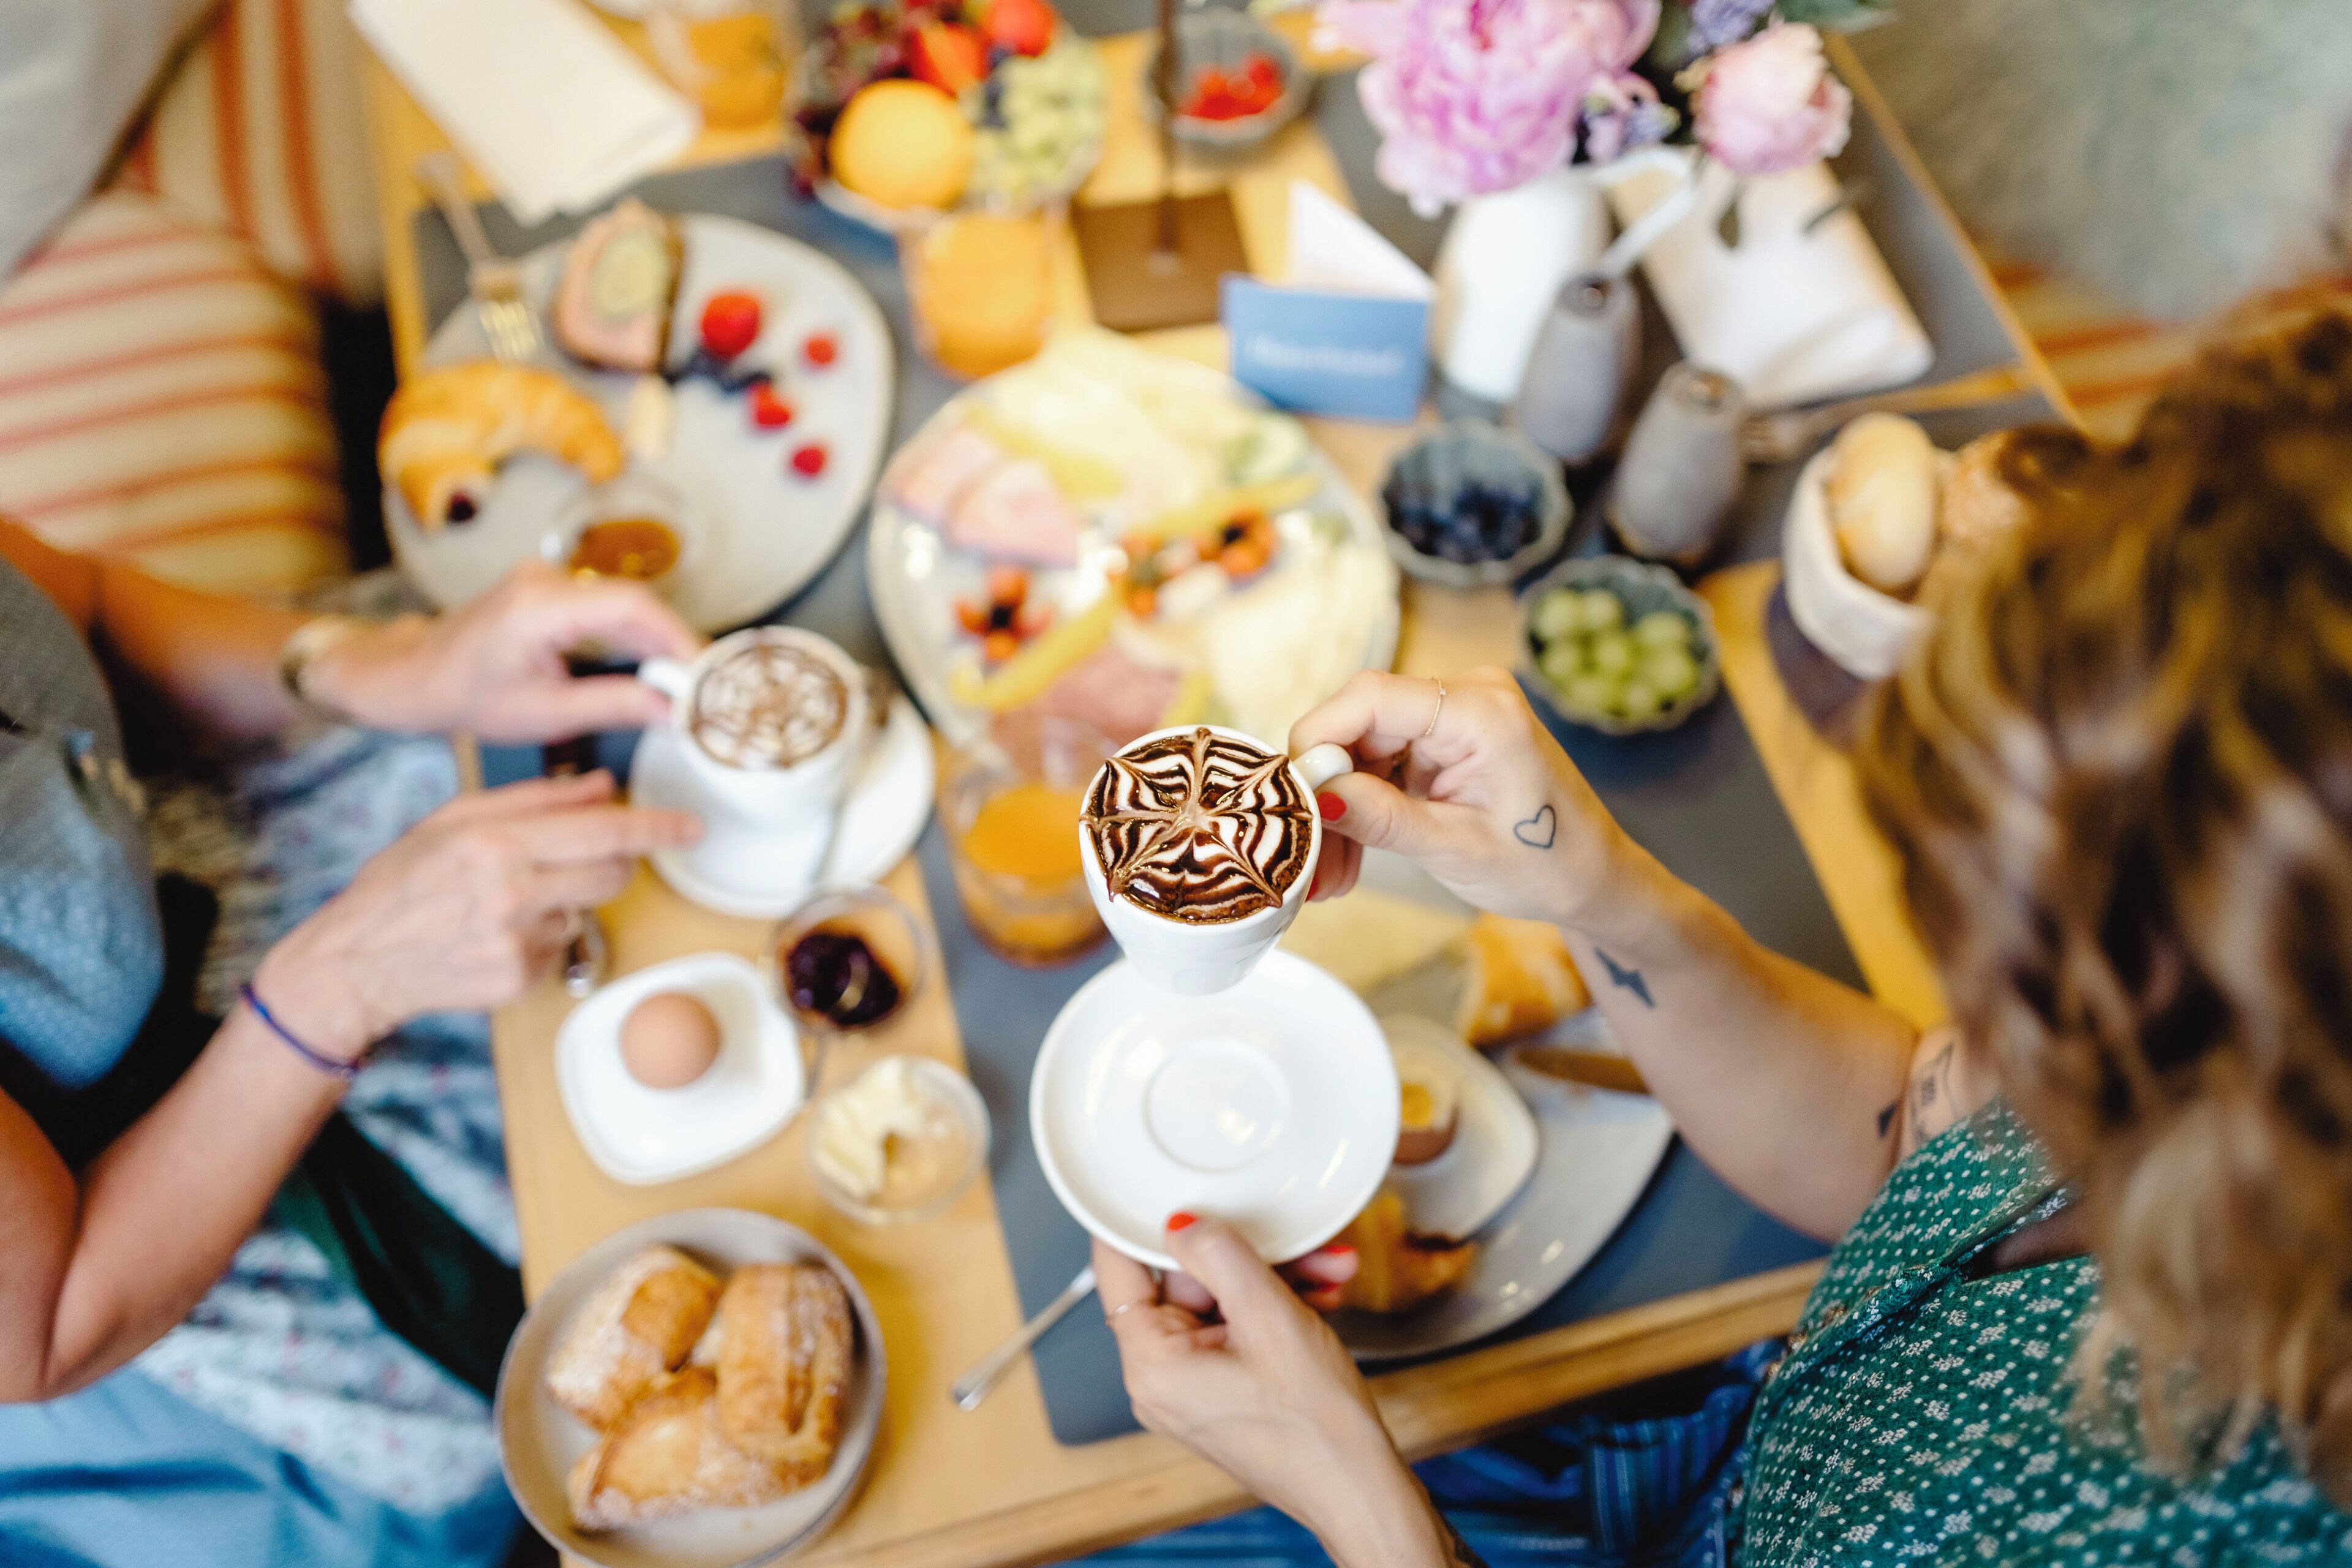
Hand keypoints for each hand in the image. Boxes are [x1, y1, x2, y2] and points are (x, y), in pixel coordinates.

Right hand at [252, 772, 701, 1060]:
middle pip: (613, 874)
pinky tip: (495, 934)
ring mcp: (520, 942)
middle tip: (574, 859)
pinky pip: (560, 947)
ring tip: (505, 902)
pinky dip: (542, 937)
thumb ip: (534, 800)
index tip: (692, 827)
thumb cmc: (402, 883)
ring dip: (565, 901)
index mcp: (497, 844)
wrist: (357, 961)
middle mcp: (513, 893)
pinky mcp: (522, 979)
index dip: (656, 830)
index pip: (603, 832)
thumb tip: (600, 786)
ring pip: (585, 910)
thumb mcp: (455, 820)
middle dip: (610, 862)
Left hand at [306, 561, 700, 741]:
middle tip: (709, 685)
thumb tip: (674, 712)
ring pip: (625, 604)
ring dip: (659, 641)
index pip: (631, 607)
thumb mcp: (545, 715)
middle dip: (676, 644)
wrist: (414, 675)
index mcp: (539, 606)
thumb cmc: (466, 697)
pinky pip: (607, 607)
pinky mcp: (550, 589)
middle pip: (634, 603)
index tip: (706, 674)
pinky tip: (657, 666)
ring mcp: (547, 580)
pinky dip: (636, 636)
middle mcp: (545, 580)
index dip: (678, 637)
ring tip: (689, 681)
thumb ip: (615, 707)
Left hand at [1097, 1220, 1449, 1567]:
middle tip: (1296, 1241)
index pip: (1118, 1268)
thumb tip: (1182, 1223)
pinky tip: (1321, 1296)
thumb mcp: (1269, 1316)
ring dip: (1276, 1279)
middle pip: (1184, 1283)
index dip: (1138, 1221)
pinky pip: (1238, 1330)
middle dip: (1246, 1255)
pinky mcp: (1223, 1392)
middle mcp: (1161, 1380)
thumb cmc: (1316, 1428)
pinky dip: (1277, 1309)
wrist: (1360, 1489)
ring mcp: (1193, 1387)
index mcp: (1152, 1365)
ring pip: (1221, 1302)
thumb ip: (1220, 1255)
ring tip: (1328, 1270)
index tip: (1154, 1182)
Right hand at [1289, 667, 1632, 927]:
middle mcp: (1468, 694)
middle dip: (1326, 790)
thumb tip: (1314, 794)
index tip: (1292, 799)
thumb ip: (1382, 817)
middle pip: (1360, 722)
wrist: (1594, 877)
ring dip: (1339, 806)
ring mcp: (1455, 712)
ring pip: (1363, 746)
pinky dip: (1363, 804)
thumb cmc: (1546, 864)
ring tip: (1328, 876)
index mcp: (1482, 712)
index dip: (1319, 740)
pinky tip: (1349, 854)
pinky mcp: (1445, 735)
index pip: (1371, 697)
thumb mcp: (1456, 850)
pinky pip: (1382, 758)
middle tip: (1306, 861)